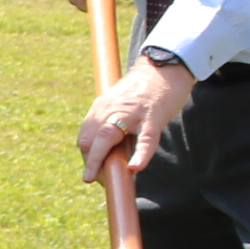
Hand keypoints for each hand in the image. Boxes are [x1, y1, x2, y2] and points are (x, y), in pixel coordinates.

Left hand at [80, 56, 193, 181]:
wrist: (164, 67)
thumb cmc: (143, 93)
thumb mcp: (120, 107)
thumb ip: (113, 127)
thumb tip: (113, 158)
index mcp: (100, 109)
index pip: (85, 138)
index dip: (88, 158)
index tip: (94, 173)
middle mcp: (109, 110)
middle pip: (90, 140)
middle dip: (91, 163)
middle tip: (98, 181)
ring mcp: (130, 113)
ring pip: (108, 138)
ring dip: (101, 161)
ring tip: (102, 180)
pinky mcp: (152, 116)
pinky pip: (145, 138)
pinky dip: (140, 154)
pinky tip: (134, 168)